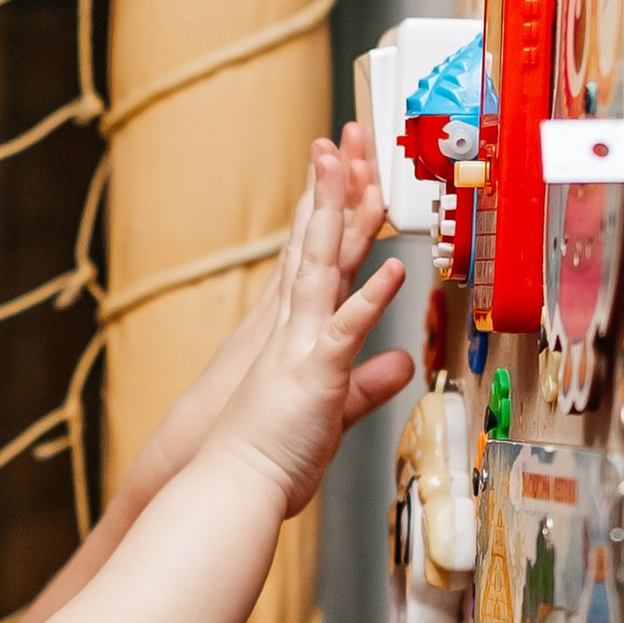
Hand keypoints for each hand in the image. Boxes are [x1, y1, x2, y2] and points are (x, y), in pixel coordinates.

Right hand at [122, 114, 391, 505]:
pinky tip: (391, 268)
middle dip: (331, 188)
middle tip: (345, 137)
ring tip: (357, 168)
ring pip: (325, 267)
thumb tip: (400, 362)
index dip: (331, 212)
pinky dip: (368, 300)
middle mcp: (290, 326)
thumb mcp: (329, 408)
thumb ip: (367, 382)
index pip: (315, 258)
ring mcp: (299, 344)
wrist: (223, 486)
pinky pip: (345, 330)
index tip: (346, 170)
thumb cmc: (265, 455)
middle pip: (316, 243)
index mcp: (290, 330)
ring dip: (341, 217)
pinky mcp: (313, 374)